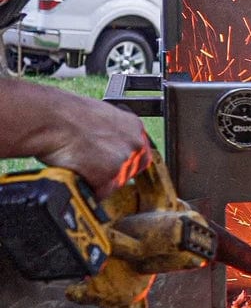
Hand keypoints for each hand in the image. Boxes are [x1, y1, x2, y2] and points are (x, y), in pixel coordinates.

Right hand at [0, 80, 151, 198]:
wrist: (52, 120)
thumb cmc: (67, 114)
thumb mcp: (101, 116)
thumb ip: (114, 132)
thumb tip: (110, 143)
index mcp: (134, 126)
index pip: (141, 153)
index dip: (125, 161)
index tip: (112, 162)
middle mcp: (134, 144)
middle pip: (129, 170)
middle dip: (111, 172)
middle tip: (91, 164)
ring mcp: (122, 162)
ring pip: (114, 183)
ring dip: (98, 180)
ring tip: (80, 165)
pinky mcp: (108, 178)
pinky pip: (99, 193)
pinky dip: (87, 188)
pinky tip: (76, 173)